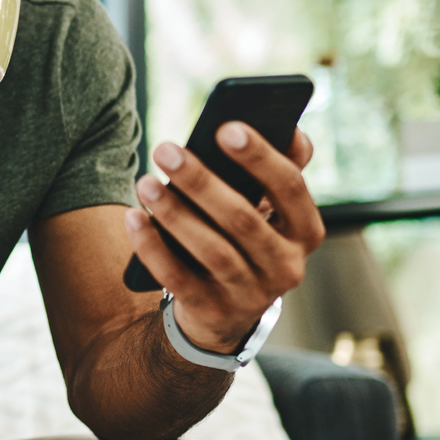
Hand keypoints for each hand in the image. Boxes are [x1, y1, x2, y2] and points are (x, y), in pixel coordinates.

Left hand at [124, 124, 324, 351]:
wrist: (225, 311)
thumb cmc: (246, 239)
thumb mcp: (270, 209)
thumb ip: (282, 168)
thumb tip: (293, 127)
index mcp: (306, 231)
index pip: (290, 188)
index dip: (260, 157)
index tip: (225, 127)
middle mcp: (287, 266)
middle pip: (242, 219)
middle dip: (201, 181)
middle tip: (165, 149)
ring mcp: (251, 295)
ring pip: (211, 250)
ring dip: (174, 213)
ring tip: (144, 182)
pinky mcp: (214, 312)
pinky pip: (178, 278)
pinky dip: (152, 247)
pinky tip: (133, 217)